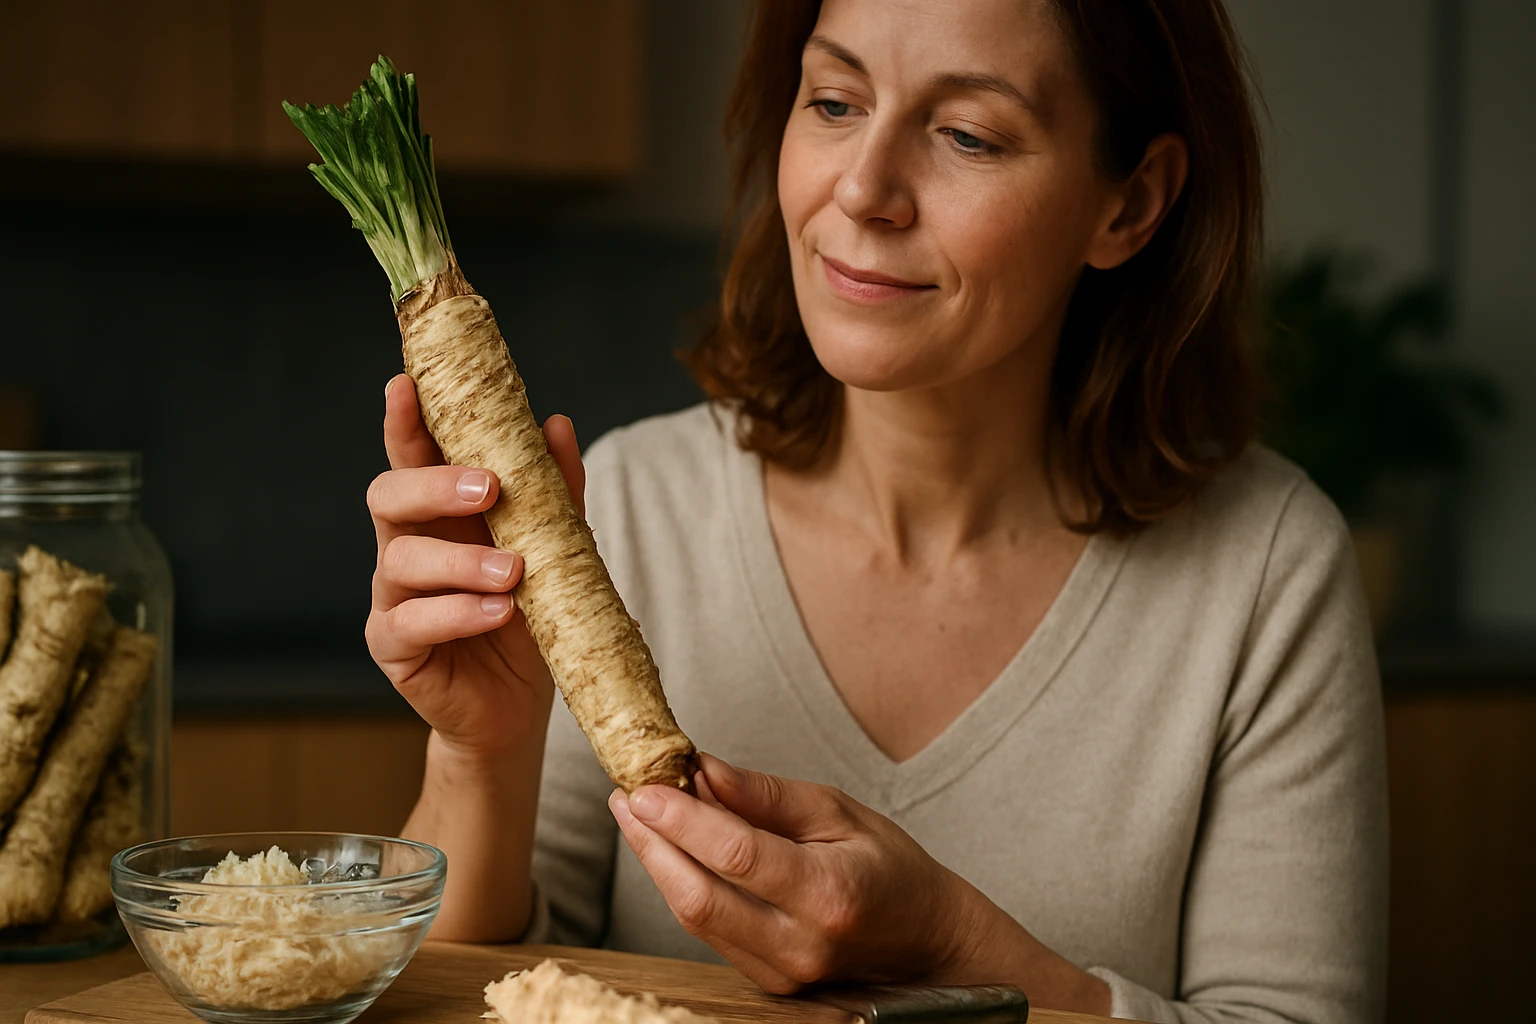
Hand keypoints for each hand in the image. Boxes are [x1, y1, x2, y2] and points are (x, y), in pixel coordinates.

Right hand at [365, 373, 585, 761]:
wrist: (518, 706)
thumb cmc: (531, 619)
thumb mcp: (554, 551)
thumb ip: (554, 491)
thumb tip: (556, 424)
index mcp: (439, 515)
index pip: (412, 456)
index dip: (404, 420)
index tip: (407, 383)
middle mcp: (406, 547)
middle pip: (388, 497)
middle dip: (433, 485)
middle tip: (487, 488)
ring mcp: (392, 598)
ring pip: (401, 561)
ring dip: (460, 562)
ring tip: (513, 573)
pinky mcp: (394, 647)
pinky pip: (411, 622)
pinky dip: (458, 612)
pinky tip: (499, 611)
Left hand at [609, 755, 1110, 1011]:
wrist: (929, 944)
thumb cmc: (891, 870)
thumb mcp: (840, 813)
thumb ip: (767, 796)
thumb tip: (703, 770)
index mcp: (828, 893)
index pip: (736, 855)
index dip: (682, 820)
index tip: (644, 787)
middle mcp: (801, 944)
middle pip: (699, 897)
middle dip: (652, 843)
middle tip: (625, 797)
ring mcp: (782, 973)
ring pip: (695, 918)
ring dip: (659, 864)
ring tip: (639, 815)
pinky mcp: (767, 984)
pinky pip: (709, 933)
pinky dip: (684, 887)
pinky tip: (671, 851)